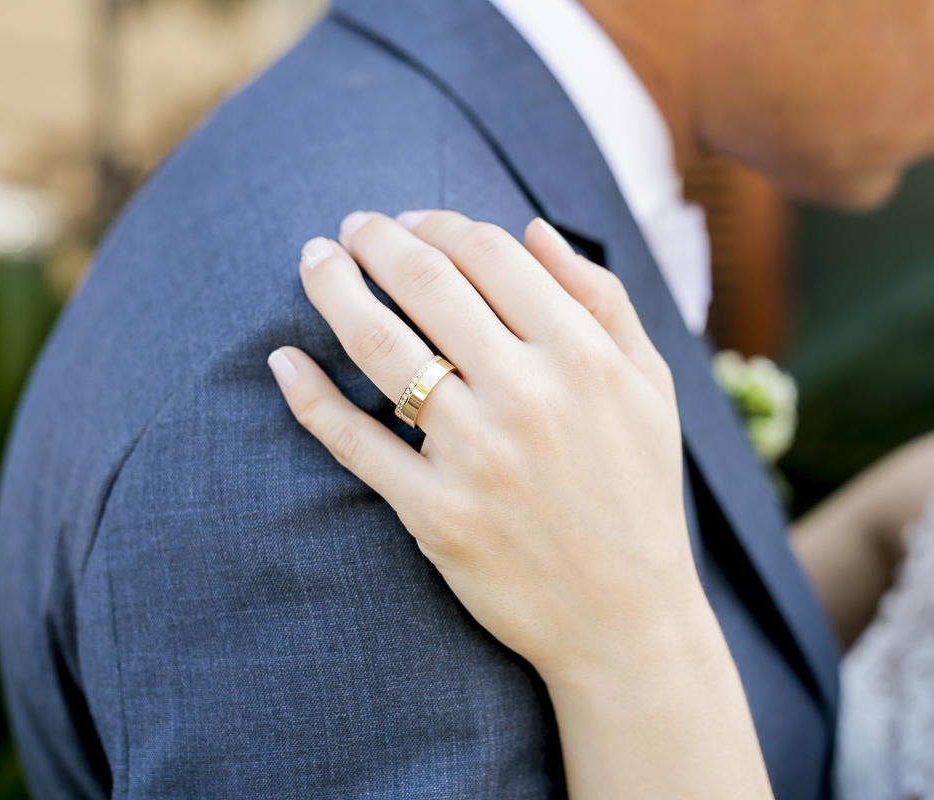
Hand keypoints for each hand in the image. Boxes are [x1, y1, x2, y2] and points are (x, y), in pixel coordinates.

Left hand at [267, 210, 711, 684]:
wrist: (627, 618)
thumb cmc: (639, 491)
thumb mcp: (650, 386)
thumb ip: (602, 298)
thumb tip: (532, 228)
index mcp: (583, 355)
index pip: (491, 253)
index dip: (441, 222)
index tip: (414, 222)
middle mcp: (528, 395)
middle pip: (427, 283)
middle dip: (376, 239)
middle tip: (351, 227)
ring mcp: (476, 455)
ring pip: (380, 347)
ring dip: (333, 290)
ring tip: (312, 262)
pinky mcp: (434, 513)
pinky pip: (354, 442)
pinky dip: (309, 395)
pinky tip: (283, 361)